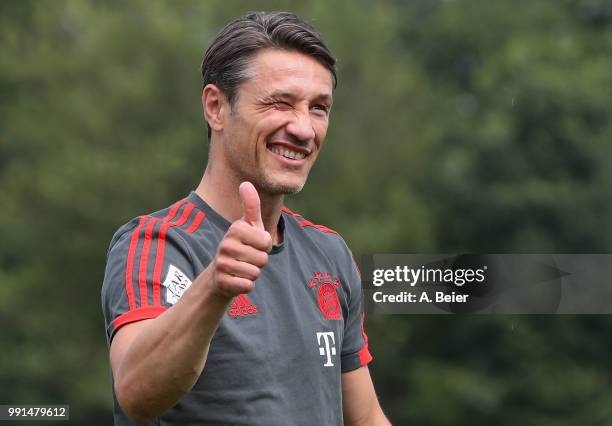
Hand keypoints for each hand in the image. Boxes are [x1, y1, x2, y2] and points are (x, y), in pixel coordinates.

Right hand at [211, 182, 271, 296]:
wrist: (221, 272)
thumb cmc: (242, 245)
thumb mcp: (248, 225)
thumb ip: (251, 206)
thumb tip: (245, 183)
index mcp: (235, 229)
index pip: (266, 241)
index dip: (265, 246)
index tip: (254, 244)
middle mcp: (225, 244)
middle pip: (263, 259)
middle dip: (260, 261)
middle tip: (248, 258)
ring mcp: (222, 263)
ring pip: (255, 273)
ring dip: (253, 273)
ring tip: (242, 267)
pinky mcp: (221, 281)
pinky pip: (248, 286)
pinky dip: (247, 285)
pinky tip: (237, 279)